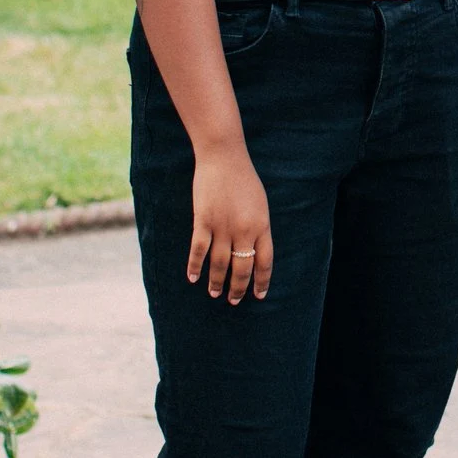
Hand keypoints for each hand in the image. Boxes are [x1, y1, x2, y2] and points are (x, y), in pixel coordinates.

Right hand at [188, 146, 272, 302]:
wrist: (224, 157)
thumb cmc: (244, 179)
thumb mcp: (260, 204)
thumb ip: (258, 227)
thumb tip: (254, 250)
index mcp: (262, 225)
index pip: (264, 262)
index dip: (261, 281)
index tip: (259, 295)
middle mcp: (244, 230)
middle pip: (242, 267)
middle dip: (238, 287)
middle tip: (233, 300)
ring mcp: (222, 226)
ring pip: (220, 264)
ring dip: (217, 282)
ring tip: (215, 293)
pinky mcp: (203, 221)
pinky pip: (199, 250)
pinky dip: (195, 266)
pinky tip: (193, 278)